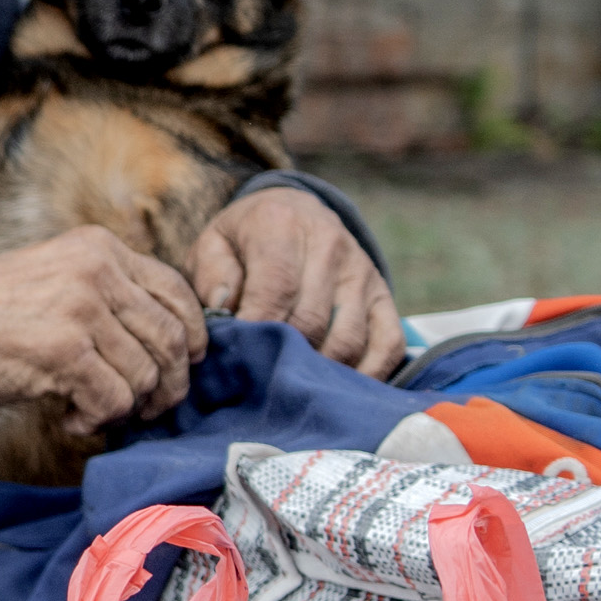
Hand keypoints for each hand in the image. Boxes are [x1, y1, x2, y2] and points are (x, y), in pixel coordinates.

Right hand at [0, 225, 208, 431]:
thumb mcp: (53, 273)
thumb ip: (105, 291)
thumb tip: (160, 340)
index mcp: (100, 247)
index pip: (176, 290)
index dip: (192, 334)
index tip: (187, 361)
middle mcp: (98, 272)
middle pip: (171, 338)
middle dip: (170, 383)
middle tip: (151, 406)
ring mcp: (83, 310)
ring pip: (145, 375)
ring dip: (126, 406)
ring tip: (93, 411)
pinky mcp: (65, 352)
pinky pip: (113, 400)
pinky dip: (97, 420)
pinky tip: (70, 418)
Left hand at [189, 188, 401, 375]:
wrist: (293, 210)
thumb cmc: (244, 240)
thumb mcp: (213, 245)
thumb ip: (212, 278)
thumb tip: (224, 311)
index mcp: (281, 226)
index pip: (276, 290)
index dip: (257, 331)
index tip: (237, 359)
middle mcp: (329, 245)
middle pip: (311, 321)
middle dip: (283, 357)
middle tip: (258, 381)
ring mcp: (362, 272)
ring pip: (348, 340)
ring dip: (319, 372)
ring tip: (291, 388)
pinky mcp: (383, 296)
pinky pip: (388, 344)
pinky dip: (368, 375)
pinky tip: (337, 389)